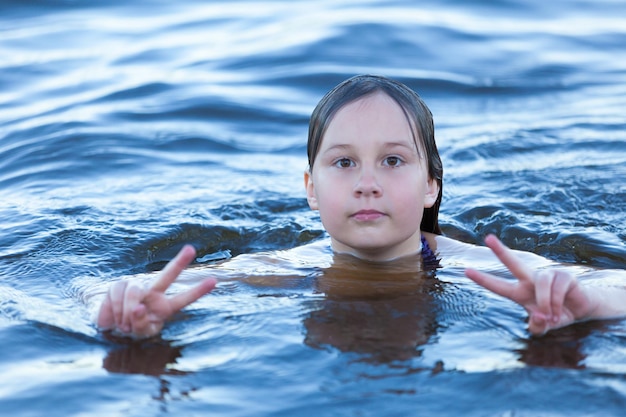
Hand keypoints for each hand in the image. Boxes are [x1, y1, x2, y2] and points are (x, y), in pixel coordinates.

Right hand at [97, 245, 216, 337]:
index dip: (198, 291)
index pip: (184, 298)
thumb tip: (139, 307)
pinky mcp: (119, 285)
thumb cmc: (134, 329)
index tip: (213, 281)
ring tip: (124, 324)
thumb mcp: (142, 333)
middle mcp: (154, 292)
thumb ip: (142, 324)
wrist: (113, 326)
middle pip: (168, 275)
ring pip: (134, 292)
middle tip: (191, 249)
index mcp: (165, 307)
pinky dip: (115, 311)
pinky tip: (115, 317)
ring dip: (126, 312)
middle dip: (179, 262)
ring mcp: (137, 286)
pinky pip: (117, 295)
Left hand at [465, 234, 594, 334]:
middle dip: (501, 251)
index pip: (498, 286)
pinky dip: (556, 302)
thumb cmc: (556, 315)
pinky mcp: (564, 275)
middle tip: (488, 238)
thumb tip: (537, 316)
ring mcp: (547, 275)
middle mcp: (530, 280)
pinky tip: (561, 310)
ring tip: (551, 315)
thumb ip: (537, 327)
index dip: (483, 279)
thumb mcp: (544, 327)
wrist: (581, 310)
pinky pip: (556, 288)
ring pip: (540, 282)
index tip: (466, 271)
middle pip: (513, 263)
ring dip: (545, 301)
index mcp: (519, 292)